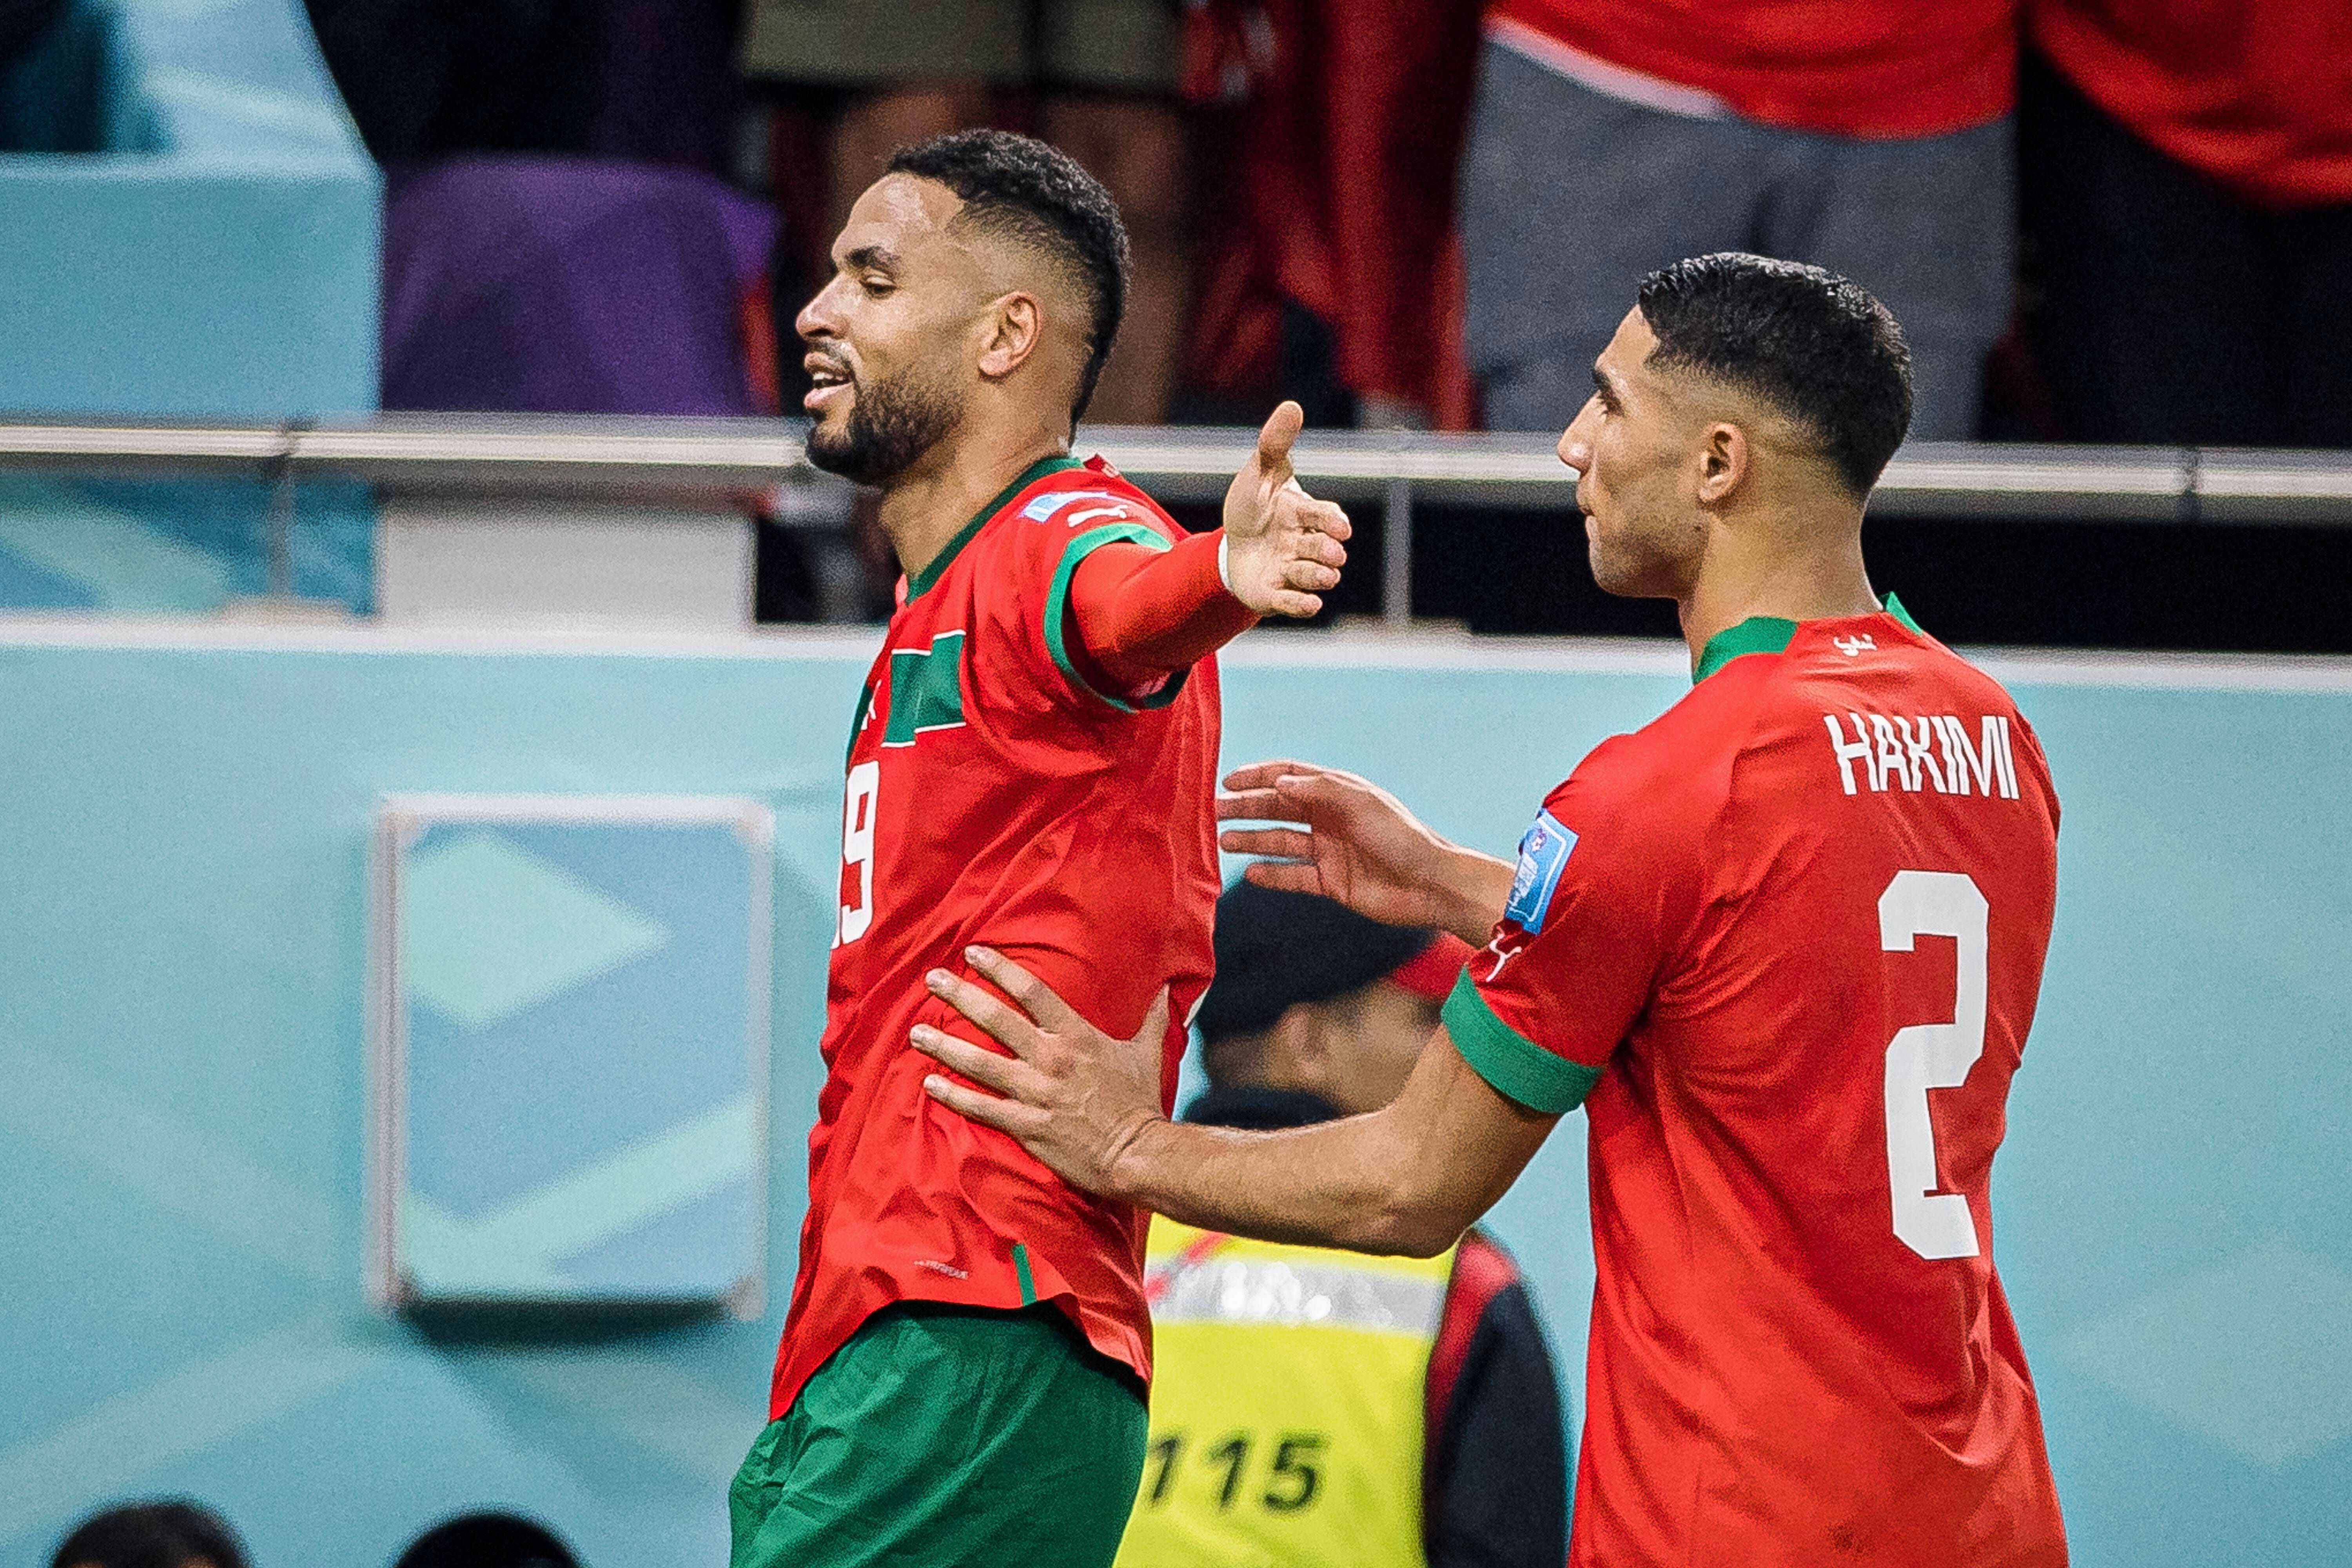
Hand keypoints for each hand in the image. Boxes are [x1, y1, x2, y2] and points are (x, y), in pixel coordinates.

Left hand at [911, 946, 1170, 1199]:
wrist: (1138, 1153)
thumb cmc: (1140, 1102)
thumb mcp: (1147, 1053)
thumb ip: (1152, 1018)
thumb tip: (1170, 989)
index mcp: (1077, 1036)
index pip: (1032, 992)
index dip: (1000, 969)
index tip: (973, 953)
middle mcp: (1051, 1059)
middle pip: (997, 1020)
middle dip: (961, 996)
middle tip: (931, 978)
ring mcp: (1036, 1093)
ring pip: (980, 1063)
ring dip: (944, 1046)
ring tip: (915, 1032)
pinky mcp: (1027, 1125)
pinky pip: (982, 1108)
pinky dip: (954, 1095)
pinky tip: (929, 1084)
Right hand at [1218, 761, 1511, 941]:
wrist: (1428, 883)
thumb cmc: (1400, 836)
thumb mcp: (1359, 802)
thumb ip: (1317, 789)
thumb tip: (1280, 781)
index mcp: (1337, 793)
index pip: (1290, 776)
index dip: (1259, 776)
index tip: (1228, 781)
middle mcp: (1329, 819)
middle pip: (1278, 809)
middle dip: (1246, 808)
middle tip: (1214, 812)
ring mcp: (1329, 851)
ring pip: (1281, 842)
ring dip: (1252, 839)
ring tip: (1223, 840)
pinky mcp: (1331, 883)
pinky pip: (1293, 876)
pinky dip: (1272, 874)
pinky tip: (1250, 871)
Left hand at [1220, 401, 1351, 618]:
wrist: (1231, 544)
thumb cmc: (1253, 505)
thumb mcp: (1259, 472)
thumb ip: (1275, 443)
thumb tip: (1292, 405)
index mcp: (1303, 514)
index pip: (1325, 516)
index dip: (1333, 522)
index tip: (1340, 527)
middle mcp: (1303, 544)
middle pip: (1323, 549)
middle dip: (1329, 551)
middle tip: (1333, 553)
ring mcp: (1291, 571)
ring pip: (1312, 577)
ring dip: (1320, 577)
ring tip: (1327, 575)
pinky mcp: (1275, 595)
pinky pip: (1293, 603)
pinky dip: (1303, 605)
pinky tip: (1311, 605)